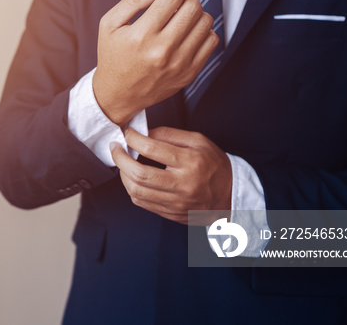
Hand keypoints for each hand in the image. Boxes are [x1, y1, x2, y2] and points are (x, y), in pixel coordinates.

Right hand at [93, 0, 218, 125]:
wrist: (118, 94)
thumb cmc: (113, 55)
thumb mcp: (109, 24)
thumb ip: (134, 0)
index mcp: (141, 35)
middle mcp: (162, 50)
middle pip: (193, 7)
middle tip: (179, 2)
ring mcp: (179, 64)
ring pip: (205, 22)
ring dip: (196, 14)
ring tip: (183, 18)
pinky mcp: (189, 73)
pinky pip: (212, 41)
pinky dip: (203, 32)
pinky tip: (188, 34)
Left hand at [110, 127, 231, 224]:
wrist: (231, 195)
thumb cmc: (214, 165)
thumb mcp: (198, 141)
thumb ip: (169, 134)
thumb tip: (143, 133)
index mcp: (190, 162)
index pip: (152, 148)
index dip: (133, 138)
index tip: (127, 133)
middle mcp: (182, 185)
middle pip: (139, 174)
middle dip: (120, 158)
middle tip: (115, 148)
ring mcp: (176, 202)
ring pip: (136, 191)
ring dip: (123, 174)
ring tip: (122, 162)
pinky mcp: (171, 214)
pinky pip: (142, 203)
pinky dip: (132, 188)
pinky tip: (132, 178)